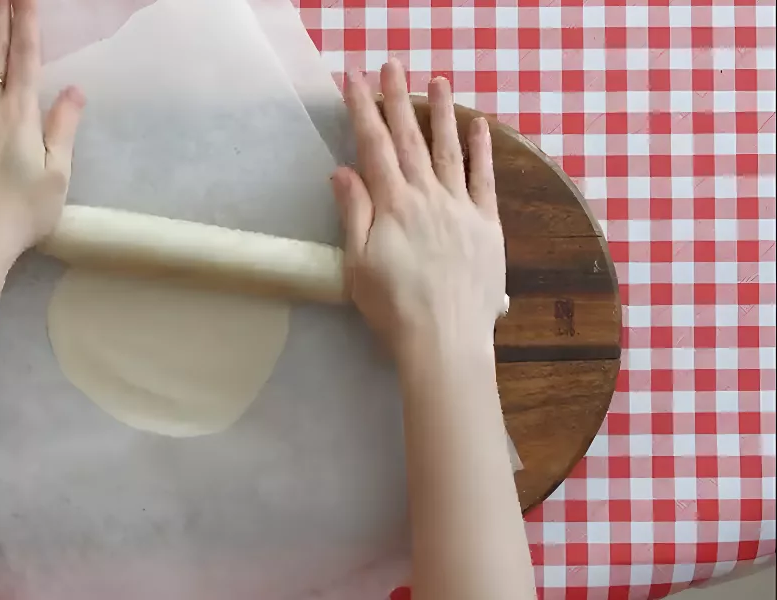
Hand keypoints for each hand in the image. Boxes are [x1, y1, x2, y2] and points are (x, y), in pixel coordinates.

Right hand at [332, 60, 504, 349]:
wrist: (445, 340)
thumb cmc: (393, 308)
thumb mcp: (357, 263)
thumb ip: (354, 213)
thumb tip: (342, 170)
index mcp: (393, 205)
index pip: (373, 146)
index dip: (361, 110)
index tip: (352, 79)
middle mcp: (428, 197)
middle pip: (409, 139)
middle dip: (396, 99)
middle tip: (390, 65)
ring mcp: (461, 208)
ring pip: (449, 150)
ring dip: (441, 114)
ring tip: (437, 81)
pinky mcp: (487, 226)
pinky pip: (485, 180)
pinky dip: (482, 150)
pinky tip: (479, 126)